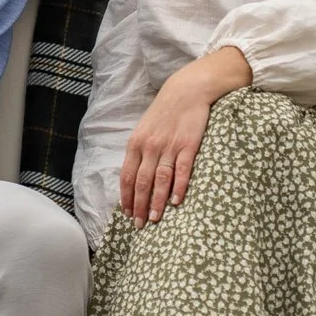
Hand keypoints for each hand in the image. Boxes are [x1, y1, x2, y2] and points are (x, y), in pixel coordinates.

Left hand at [121, 49, 251, 226]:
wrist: (187, 90)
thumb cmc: (165, 112)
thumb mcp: (145, 129)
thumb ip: (139, 151)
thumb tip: (134, 176)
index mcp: (136, 143)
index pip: (127, 176)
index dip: (126, 197)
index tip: (127, 214)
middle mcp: (150, 146)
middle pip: (142, 182)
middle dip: (139, 206)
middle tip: (139, 225)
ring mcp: (169, 146)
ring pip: (160, 180)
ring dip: (156, 202)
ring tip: (154, 219)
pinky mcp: (188, 144)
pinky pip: (182, 170)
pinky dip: (179, 187)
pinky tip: (177, 202)